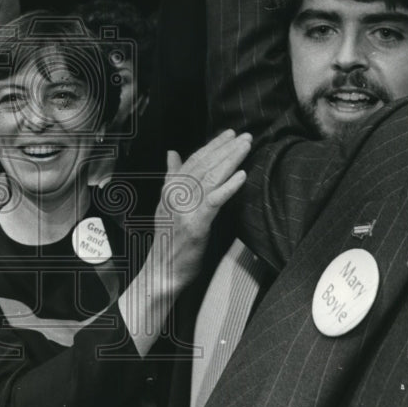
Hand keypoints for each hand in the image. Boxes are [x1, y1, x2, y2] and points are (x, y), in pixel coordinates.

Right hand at [160, 129, 250, 289]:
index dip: (212, 145)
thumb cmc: (168, 240)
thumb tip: (172, 153)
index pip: (193, 160)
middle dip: (226, 148)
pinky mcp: (196, 225)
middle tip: (244, 136)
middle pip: (204, 165)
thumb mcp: (166, 205)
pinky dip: (228, 186)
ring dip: (230, 160)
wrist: (161, 271)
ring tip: (246, 147)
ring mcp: (185, 209)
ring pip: (210, 178)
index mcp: (170, 189)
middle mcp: (176, 195)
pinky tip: (242, 175)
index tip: (229, 134)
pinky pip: (214, 200)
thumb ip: (171, 177)